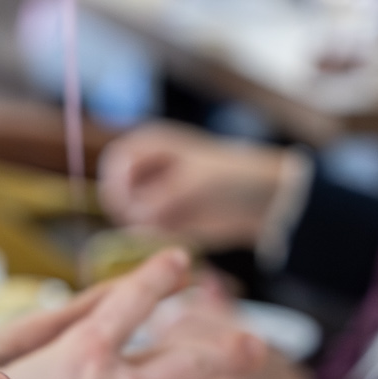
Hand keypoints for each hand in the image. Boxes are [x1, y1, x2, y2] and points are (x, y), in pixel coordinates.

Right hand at [99, 123, 295, 250]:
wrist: (262, 201)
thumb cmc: (232, 176)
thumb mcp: (194, 182)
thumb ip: (161, 198)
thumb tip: (135, 218)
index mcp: (151, 144)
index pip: (116, 160)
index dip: (118, 180)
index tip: (131, 201)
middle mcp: (146, 167)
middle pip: (115, 190)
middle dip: (128, 207)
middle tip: (150, 218)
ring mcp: (151, 194)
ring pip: (125, 214)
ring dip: (141, 223)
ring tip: (170, 223)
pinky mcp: (159, 218)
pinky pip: (142, 231)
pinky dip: (154, 234)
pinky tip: (177, 230)